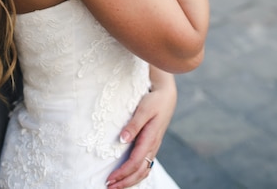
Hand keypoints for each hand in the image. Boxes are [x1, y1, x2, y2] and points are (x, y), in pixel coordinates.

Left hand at [105, 71, 176, 187]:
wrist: (167, 98)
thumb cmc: (154, 101)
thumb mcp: (144, 109)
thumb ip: (134, 124)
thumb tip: (122, 139)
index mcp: (150, 139)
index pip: (135, 162)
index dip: (122, 173)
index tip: (109, 178)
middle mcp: (152, 146)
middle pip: (140, 172)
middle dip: (125, 182)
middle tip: (109, 187)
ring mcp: (153, 147)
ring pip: (144, 171)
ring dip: (130, 181)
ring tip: (116, 185)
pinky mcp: (151, 146)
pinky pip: (145, 166)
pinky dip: (136, 175)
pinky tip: (128, 176)